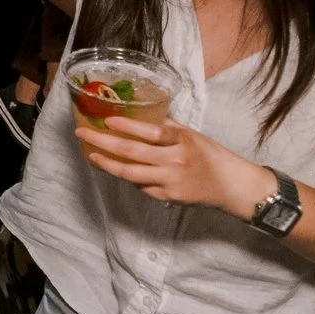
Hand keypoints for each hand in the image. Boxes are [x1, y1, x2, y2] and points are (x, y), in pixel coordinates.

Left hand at [77, 115, 276, 218]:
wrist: (232, 185)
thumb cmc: (211, 155)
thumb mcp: (191, 135)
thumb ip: (166, 128)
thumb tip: (138, 116)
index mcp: (182, 140)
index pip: (150, 132)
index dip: (126, 126)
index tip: (106, 120)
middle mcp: (175, 161)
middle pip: (132, 153)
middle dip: (103, 143)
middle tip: (82, 135)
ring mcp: (171, 181)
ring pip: (131, 174)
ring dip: (107, 164)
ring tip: (92, 156)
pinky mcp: (169, 197)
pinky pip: (141, 187)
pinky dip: (128, 177)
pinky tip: (116, 170)